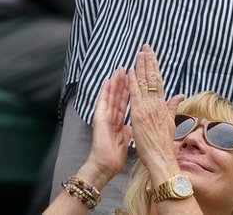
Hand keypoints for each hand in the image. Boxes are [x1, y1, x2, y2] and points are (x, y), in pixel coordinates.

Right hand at [80, 68, 131, 184]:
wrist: (105, 164)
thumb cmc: (114, 156)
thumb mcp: (124, 140)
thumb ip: (127, 131)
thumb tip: (130, 127)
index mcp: (117, 121)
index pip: (124, 103)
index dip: (128, 91)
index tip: (133, 79)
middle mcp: (110, 116)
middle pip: (118, 96)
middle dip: (122, 83)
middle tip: (126, 68)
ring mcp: (104, 115)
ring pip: (111, 95)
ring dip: (115, 82)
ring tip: (119, 69)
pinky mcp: (99, 116)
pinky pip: (103, 100)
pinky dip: (106, 90)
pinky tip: (108, 80)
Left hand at [128, 44, 185, 182]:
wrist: (162, 159)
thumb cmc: (164, 144)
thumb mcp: (171, 122)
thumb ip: (173, 106)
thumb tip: (180, 95)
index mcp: (162, 105)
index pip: (158, 81)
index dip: (154, 66)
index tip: (151, 54)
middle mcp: (156, 104)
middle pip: (153, 78)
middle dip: (148, 61)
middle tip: (145, 46)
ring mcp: (148, 108)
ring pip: (144, 83)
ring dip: (141, 66)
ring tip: (139, 53)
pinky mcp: (139, 114)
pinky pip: (135, 94)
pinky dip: (133, 82)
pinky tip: (130, 71)